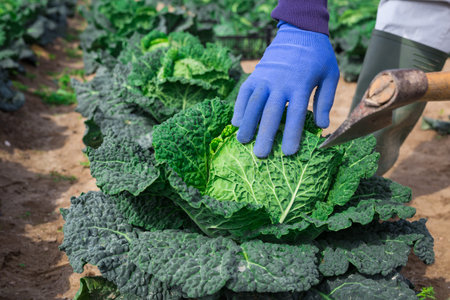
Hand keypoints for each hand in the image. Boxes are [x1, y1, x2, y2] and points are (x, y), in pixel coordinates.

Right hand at [232, 21, 339, 157]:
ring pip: (253, 103)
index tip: (288, 153)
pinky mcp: (256, 74)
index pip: (295, 114)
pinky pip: (244, 93)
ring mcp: (265, 78)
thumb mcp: (329, 75)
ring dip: (247, 123)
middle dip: (265, 135)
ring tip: (242, 142)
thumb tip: (321, 125)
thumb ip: (325, 100)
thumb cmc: (318, 57)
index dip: (291, 134)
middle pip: (270, 112)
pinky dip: (239, 107)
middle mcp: (280, 82)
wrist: (300, 31)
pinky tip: (237, 123)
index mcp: (300, 84)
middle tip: (260, 155)